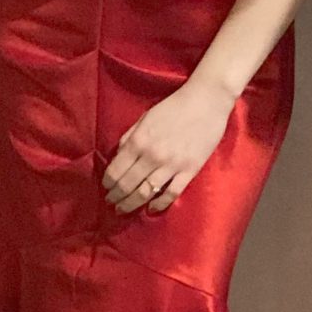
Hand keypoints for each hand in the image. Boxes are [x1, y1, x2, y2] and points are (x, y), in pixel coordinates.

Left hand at [103, 75, 235, 214]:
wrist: (206, 101)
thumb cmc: (174, 107)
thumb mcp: (145, 117)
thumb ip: (130, 137)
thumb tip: (118, 156)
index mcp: (139, 141)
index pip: (116, 170)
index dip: (108, 182)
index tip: (105, 188)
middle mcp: (152, 156)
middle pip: (128, 185)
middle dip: (117, 197)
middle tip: (112, 203)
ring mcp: (172, 165)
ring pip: (146, 192)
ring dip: (132, 204)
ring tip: (124, 210)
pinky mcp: (189, 170)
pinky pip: (172, 193)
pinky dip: (159, 203)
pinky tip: (151, 208)